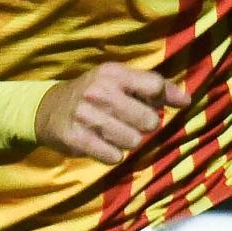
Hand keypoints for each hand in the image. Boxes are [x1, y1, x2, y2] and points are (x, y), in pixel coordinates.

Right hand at [36, 62, 170, 163]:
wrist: (46, 109)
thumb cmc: (92, 94)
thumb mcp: (118, 80)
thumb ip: (153, 87)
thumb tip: (186, 101)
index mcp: (112, 73)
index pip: (155, 86)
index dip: (164, 99)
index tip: (164, 105)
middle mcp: (99, 92)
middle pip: (149, 120)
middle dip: (144, 125)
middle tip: (128, 122)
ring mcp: (86, 116)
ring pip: (133, 141)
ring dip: (128, 141)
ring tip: (114, 133)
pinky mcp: (76, 139)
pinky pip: (113, 156)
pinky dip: (112, 155)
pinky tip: (102, 145)